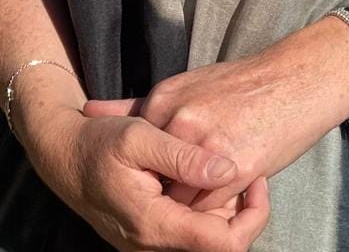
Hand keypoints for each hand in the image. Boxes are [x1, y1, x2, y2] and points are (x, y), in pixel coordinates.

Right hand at [17, 68, 268, 250]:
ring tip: (216, 162)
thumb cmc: (98, 142)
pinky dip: (203, 202)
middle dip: (238, 206)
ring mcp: (151, 241)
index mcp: (154, 224)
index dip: (252, 215)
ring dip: (221, 203)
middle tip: (240, 164)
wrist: (62, 155)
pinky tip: (200, 169)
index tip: (257, 177)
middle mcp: (153, 243)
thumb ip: (185, 156)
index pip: (223, 244)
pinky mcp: (151, 232)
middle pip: (219, 241)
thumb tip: (230, 170)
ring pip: (206, 234)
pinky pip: (190, 226)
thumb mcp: (140, 136)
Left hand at [83, 17, 348, 212]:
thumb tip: (90, 109)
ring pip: (180, 201)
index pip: (139, 154)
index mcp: (165, 100)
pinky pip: (210, 208)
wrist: (299, 78)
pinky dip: (217, 210)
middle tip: (185, 195)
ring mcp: (207, 146)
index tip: (160, 182)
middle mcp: (181, 122)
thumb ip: (138, 103)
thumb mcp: (188, 84)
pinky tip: (232, 193)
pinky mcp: (235, 168)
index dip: (150, 175)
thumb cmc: (247, 83)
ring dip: (192, 207)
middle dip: (169, 195)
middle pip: (156, 181)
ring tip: (209, 197)